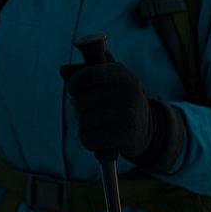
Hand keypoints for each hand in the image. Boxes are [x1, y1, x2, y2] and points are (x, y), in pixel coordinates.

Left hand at [63, 61, 184, 169]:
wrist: (147, 128)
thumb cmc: (119, 98)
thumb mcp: (107, 79)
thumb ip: (84, 71)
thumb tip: (63, 70)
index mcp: (121, 73)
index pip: (88, 74)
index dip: (75, 82)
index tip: (72, 89)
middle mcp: (126, 92)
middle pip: (80, 101)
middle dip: (81, 108)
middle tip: (95, 110)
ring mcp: (126, 114)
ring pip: (83, 121)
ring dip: (85, 125)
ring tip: (100, 123)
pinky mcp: (123, 136)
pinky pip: (88, 138)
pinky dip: (89, 140)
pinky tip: (100, 138)